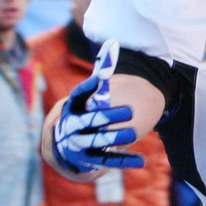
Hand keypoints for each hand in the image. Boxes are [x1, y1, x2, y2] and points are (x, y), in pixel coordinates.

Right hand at [52, 41, 142, 175]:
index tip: (100, 80)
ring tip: (133, 133)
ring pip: (98, 141)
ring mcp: (80, 144)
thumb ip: (101, 74)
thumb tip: (113, 44)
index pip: (78, 96)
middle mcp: (73, 126)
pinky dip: (124, 160)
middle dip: (108, 116)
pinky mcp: (90, 160)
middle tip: (130, 110)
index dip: (87, 89)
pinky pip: (108, 161)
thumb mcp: (88, 95)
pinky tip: (142, 160)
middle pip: (90, 121)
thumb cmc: (82, 113)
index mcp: (72, 107)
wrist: (63, 144)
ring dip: (116, 137)